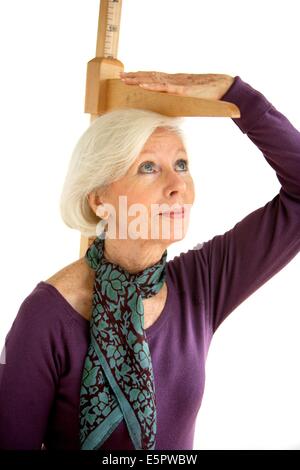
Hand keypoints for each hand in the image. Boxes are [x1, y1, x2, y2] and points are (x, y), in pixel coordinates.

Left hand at [120, 71, 234, 99]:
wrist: (223, 87)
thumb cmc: (208, 94)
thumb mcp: (190, 98)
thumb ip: (179, 102)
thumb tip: (170, 110)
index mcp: (175, 82)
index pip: (154, 77)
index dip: (140, 76)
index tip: (127, 77)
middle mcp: (174, 80)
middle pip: (150, 77)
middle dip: (134, 76)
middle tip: (120, 77)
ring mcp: (178, 84)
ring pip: (155, 80)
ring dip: (139, 80)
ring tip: (126, 80)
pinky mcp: (183, 89)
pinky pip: (166, 87)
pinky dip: (154, 86)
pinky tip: (143, 86)